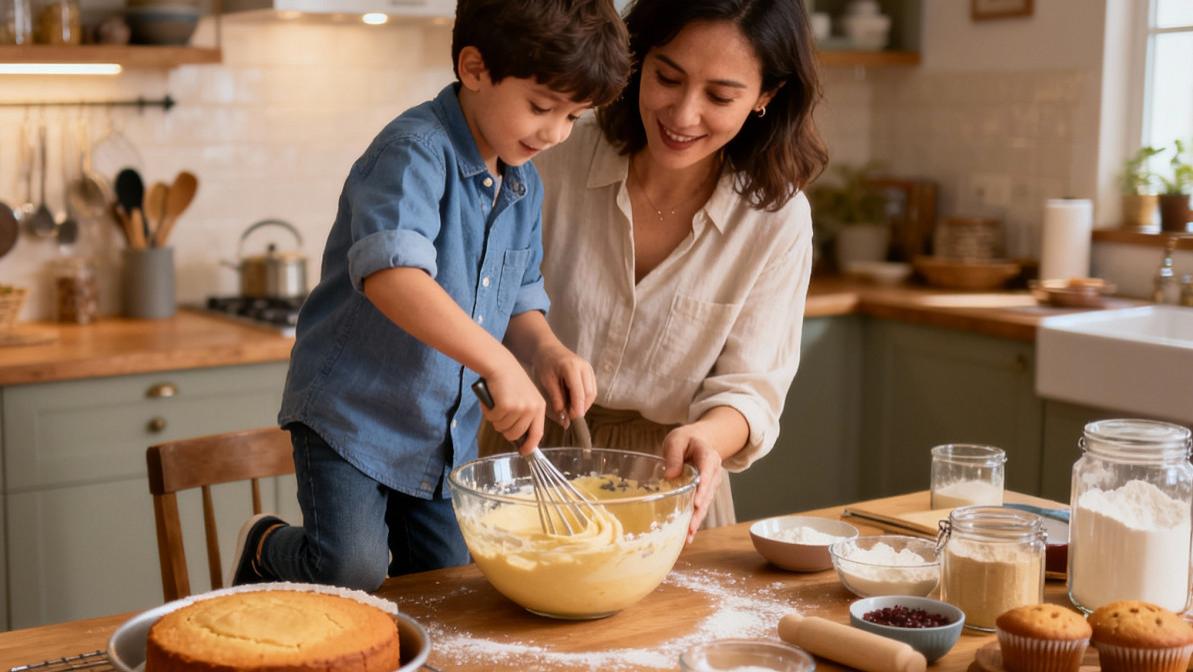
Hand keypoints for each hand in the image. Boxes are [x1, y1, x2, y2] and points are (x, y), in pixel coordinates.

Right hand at [478, 356, 545, 454]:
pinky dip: (488, 412)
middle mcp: (532, 409)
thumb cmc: (510, 381)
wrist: (501, 365)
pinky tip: (491, 401)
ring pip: (502, 428)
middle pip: (515, 434)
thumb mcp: (526, 397)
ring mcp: (519, 408)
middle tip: (500, 417)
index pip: (537, 434)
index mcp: (539, 407)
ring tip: (496, 404)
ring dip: (495, 420)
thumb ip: (526, 415)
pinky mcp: (505, 406)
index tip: (523, 452)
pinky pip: (493, 419)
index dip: (529, 446)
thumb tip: (518, 437)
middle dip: (504, 430)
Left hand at [532, 342, 596, 426]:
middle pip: (589, 394)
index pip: (579, 392)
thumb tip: (564, 419)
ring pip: (592, 393)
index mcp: (571, 367)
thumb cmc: (545, 364)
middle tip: (570, 419)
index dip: (577, 408)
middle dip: (581, 408)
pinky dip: (584, 399)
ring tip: (571, 411)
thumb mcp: (547, 382)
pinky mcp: (590, 372)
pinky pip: (591, 390)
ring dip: (584, 405)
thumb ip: (556, 400)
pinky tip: (574, 403)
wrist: (548, 349)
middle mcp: (584, 367)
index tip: (573, 421)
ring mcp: (589, 369)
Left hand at [661, 424, 723, 543]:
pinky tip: (688, 535)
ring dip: (697, 520)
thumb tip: (670, 475)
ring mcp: (710, 485)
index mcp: (708, 457)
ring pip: (705, 504)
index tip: (697, 502)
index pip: (707, 473)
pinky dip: (694, 521)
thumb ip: (674, 455)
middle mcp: (713, 473)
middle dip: (699, 512)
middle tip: (690, 527)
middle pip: (707, 494)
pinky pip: (700, 508)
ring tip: (688, 535)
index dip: (703, 488)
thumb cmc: (686, 440)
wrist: (699, 441)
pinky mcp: (704, 493)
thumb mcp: (677, 440)